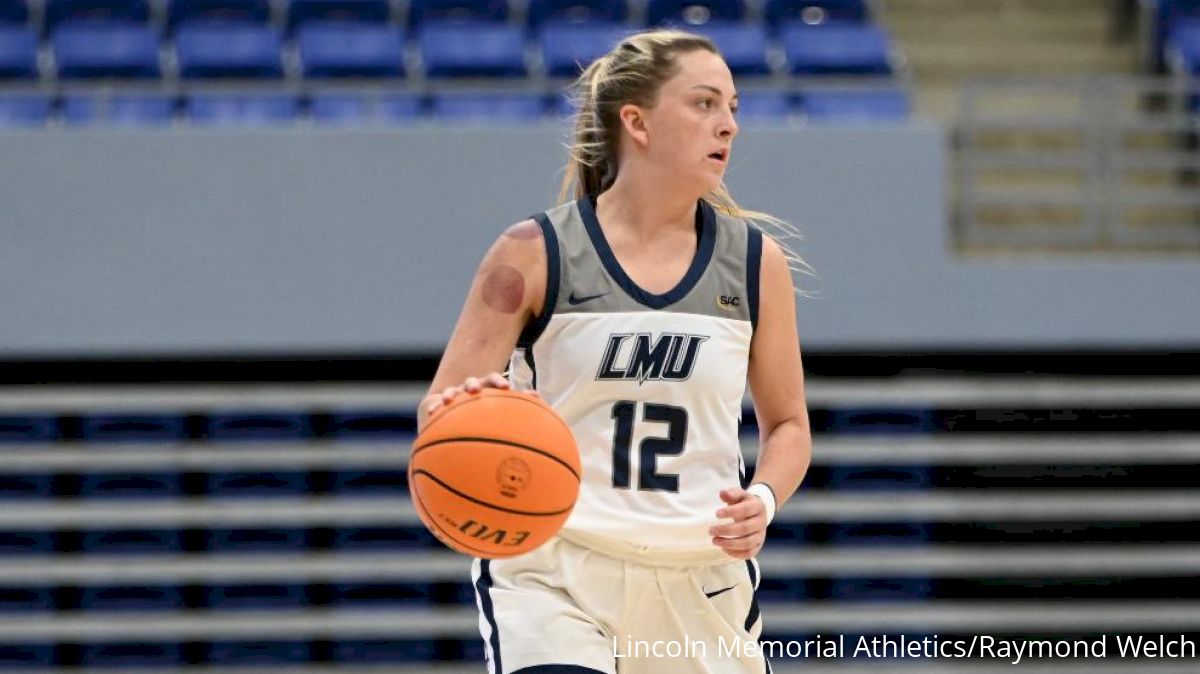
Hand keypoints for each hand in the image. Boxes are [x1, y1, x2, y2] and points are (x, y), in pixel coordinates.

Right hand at [422, 372, 538, 417]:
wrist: (464, 409)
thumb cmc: (489, 409)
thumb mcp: (503, 405)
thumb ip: (519, 400)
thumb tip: (537, 396)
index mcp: (487, 386)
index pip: (493, 378)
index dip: (498, 381)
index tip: (505, 387)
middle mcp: (470, 388)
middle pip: (472, 382)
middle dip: (472, 384)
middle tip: (474, 390)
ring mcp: (456, 394)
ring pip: (452, 391)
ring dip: (451, 394)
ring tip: (448, 400)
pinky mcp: (441, 403)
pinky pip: (436, 405)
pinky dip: (433, 407)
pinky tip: (430, 413)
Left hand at [709, 487, 767, 559]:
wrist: (757, 513)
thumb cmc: (744, 503)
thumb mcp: (740, 495)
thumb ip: (732, 493)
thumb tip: (722, 493)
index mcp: (758, 506)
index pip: (745, 510)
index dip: (731, 512)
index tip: (716, 514)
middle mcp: (762, 522)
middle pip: (745, 528)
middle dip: (726, 530)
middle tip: (710, 530)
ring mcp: (761, 535)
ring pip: (747, 543)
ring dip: (729, 544)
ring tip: (714, 540)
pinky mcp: (758, 545)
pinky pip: (749, 553)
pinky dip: (736, 553)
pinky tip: (723, 548)